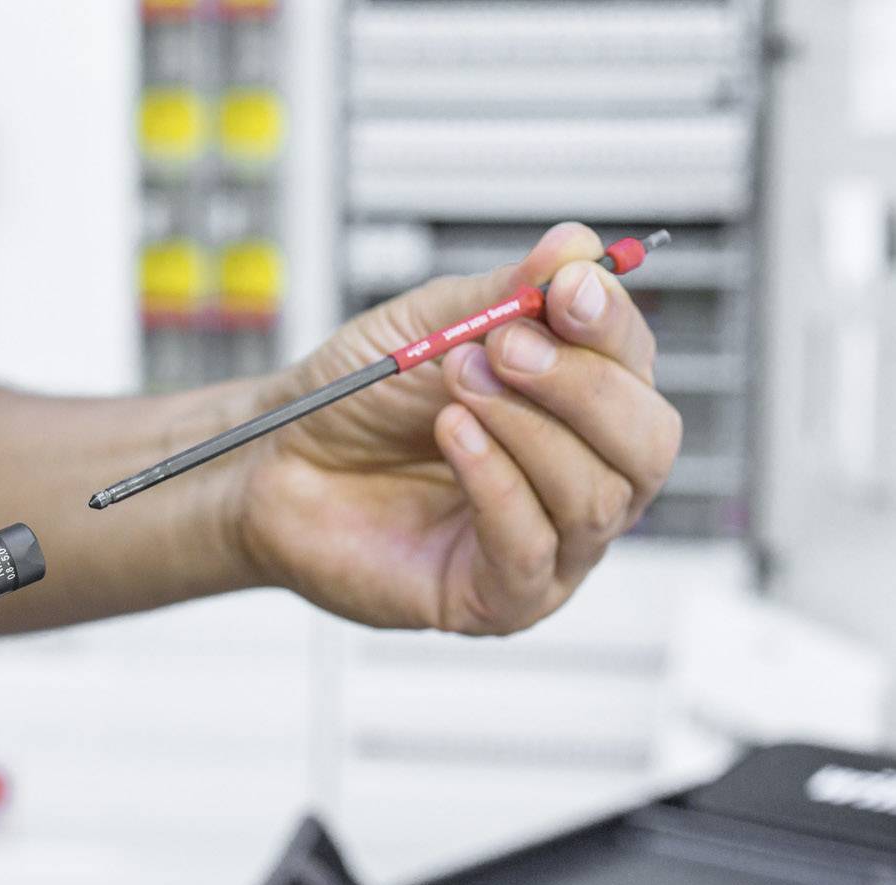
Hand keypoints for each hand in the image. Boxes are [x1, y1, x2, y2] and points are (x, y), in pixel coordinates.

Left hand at [232, 222, 680, 633]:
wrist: (275, 465)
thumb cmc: (355, 403)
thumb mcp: (429, 327)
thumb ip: (505, 293)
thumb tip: (578, 247)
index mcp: (580, 411)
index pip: (637, 370)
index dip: (611, 328)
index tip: (567, 289)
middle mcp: (582, 481)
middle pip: (646, 443)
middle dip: (582, 386)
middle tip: (504, 346)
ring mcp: (550, 548)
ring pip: (594, 496)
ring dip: (525, 428)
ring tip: (456, 386)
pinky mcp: (501, 600)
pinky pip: (531, 547)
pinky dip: (496, 483)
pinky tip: (454, 437)